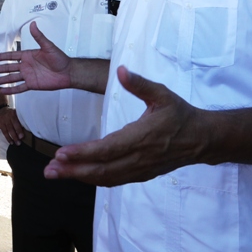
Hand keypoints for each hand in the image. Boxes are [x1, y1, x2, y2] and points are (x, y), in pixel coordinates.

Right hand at [0, 22, 72, 93]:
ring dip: (0, 80)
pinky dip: (11, 90)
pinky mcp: (32, 84)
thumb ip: (39, 36)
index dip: (1, 57)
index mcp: (28, 55)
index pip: (11, 56)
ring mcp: (28, 76)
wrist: (68, 72)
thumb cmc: (60, 58)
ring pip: (11, 78)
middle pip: (8, 68)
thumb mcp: (48, 46)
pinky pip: (19, 88)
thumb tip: (33, 23)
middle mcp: (26, 66)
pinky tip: (2, 91)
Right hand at [0, 106, 24, 144]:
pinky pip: (4, 133)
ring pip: (9, 130)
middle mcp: (8, 117)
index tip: (23, 133)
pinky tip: (11, 142)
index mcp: (14, 113)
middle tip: (21, 138)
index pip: (17, 120)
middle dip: (17, 132)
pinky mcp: (1, 126)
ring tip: (17, 143)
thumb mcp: (14, 112)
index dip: (20, 127)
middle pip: (13, 125)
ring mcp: (4, 121)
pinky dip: (8, 138)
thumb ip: (20, 118)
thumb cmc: (10, 114)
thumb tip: (28, 125)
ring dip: (13, 137)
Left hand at [43, 66, 203, 185]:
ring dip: (79, 177)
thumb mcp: (163, 94)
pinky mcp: (141, 174)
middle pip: (101, 170)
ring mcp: (140, 169)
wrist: (202, 139)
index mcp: (142, 137)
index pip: (107, 149)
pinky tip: (79, 175)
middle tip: (48, 170)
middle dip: (73, 171)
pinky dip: (94, 179)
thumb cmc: (180, 114)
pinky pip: (114, 180)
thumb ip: (139, 84)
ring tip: (56, 173)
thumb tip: (121, 71)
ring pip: (106, 178)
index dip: (82, 154)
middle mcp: (139, 157)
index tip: (61, 154)